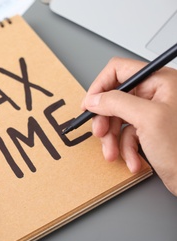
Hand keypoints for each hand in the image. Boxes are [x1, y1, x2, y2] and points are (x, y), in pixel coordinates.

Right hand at [82, 57, 176, 195]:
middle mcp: (157, 94)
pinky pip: (127, 135)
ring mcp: (153, 113)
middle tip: (100, 132)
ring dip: (112, 139)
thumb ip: (117, 103)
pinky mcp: (151, 130)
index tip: (89, 104)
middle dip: (105, 119)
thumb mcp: (147, 120)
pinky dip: (125, 149)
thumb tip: (94, 98)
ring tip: (113, 153)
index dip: (100, 86)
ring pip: (118, 119)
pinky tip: (132, 160)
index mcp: (160, 81)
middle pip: (115, 98)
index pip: (119, 71)